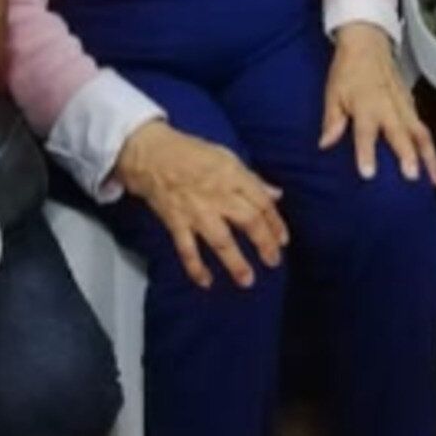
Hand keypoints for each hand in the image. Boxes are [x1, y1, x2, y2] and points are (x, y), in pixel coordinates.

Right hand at [116, 123, 289, 291]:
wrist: (152, 155)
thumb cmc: (192, 152)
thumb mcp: (227, 157)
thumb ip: (252, 179)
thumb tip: (275, 194)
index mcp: (233, 176)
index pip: (262, 202)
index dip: (275, 223)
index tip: (283, 240)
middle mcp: (218, 196)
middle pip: (248, 222)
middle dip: (264, 244)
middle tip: (273, 262)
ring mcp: (197, 212)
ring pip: (221, 241)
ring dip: (235, 262)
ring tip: (247, 280)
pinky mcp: (176, 223)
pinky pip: (187, 250)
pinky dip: (195, 267)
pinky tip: (206, 282)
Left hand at [321, 25, 435, 184]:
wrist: (368, 43)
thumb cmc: (347, 70)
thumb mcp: (333, 92)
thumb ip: (332, 120)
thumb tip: (325, 144)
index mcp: (366, 105)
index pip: (366, 133)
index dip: (366, 153)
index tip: (369, 174)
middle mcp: (388, 107)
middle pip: (401, 134)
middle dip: (408, 155)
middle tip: (413, 177)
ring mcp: (404, 105)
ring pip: (421, 132)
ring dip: (429, 156)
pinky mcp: (411, 104)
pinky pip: (423, 127)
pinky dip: (429, 146)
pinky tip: (433, 164)